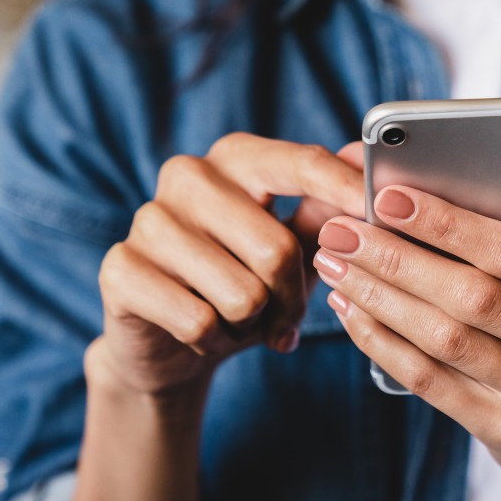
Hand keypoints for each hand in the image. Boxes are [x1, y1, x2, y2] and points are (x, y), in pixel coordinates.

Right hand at [93, 136, 364, 396]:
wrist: (170, 342)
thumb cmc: (244, 281)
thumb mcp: (294, 247)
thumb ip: (327, 209)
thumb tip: (365, 162)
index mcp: (237, 157)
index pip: (300, 163)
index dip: (345, 190)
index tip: (381, 211)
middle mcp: (188, 175)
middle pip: (277, 248)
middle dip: (292, 298)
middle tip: (285, 317)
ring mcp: (148, 219)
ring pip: (241, 293)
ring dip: (252, 324)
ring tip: (239, 320)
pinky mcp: (120, 269)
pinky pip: (198, 321)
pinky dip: (214, 341)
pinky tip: (204, 333)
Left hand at [314, 182, 500, 489]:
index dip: (450, 224)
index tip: (389, 197)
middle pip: (473, 297)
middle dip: (398, 258)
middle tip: (342, 230)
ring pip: (445, 340)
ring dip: (379, 297)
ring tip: (335, 264)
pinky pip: (430, 381)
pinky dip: (382, 342)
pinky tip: (352, 310)